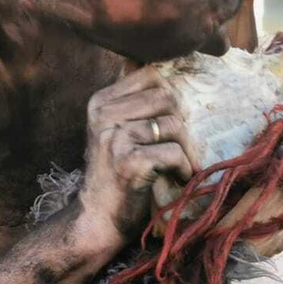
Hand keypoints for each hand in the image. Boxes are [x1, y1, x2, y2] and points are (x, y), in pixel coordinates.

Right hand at [78, 67, 201, 250]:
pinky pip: (173, 153)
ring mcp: (115, 139)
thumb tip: (155, 62)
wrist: (96, 221)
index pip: (150, 73)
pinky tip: (179, 178)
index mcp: (100, 102)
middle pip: (166, 96)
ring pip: (173, 124)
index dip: (172, 93)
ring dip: (186, 148)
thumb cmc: (114, 175)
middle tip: (182, 145)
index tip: (175, 118)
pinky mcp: (129, 163)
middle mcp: (104, 116)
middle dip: (182, 122)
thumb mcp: (115, 130)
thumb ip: (130, 99)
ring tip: (181, 165)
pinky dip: (184, 168)